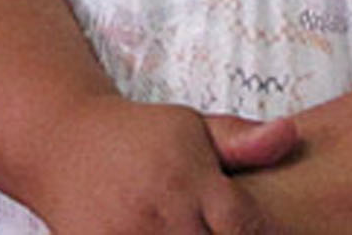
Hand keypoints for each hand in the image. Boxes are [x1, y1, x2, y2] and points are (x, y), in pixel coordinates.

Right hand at [28, 97, 285, 234]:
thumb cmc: (137, 136)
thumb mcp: (190, 127)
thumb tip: (290, 134)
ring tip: (181, 224)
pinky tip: (154, 229)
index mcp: (186, 176)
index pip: (246, 226)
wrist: (61, 140)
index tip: (242, 222)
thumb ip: (243, 140)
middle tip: (205, 220)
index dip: (254, 231)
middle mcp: (158, 210)